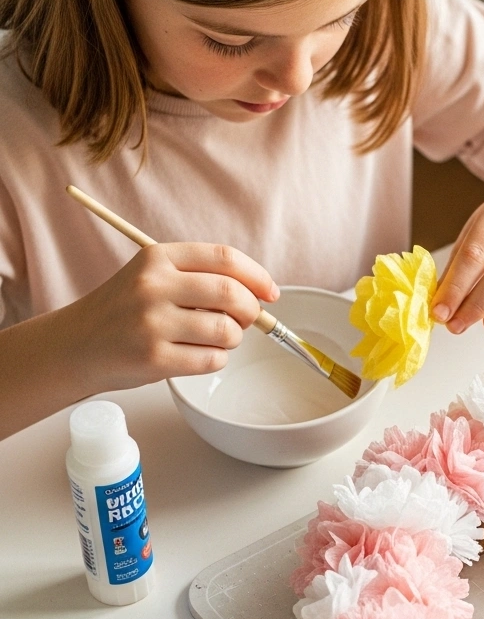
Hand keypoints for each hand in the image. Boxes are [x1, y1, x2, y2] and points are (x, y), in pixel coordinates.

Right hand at [70, 242, 278, 389]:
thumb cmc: (126, 311)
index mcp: (158, 258)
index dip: (257, 276)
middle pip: (231, 293)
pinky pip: (212, 360)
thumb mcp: (154, 278)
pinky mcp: (154, 358)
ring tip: (214, 339)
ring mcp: (152, 323)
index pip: (224, 258)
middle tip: (245, 321)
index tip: (270, 292)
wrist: (77, 345)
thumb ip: (200, 278)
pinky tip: (197, 355)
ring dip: (232, 339)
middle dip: (250, 311)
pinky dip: (216, 360)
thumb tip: (260, 295)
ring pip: (226, 330)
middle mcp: (153, 286)